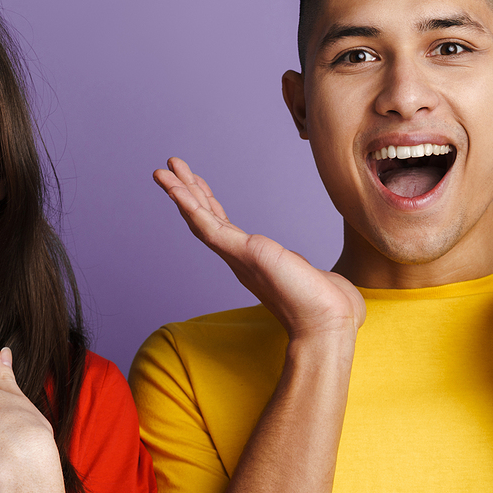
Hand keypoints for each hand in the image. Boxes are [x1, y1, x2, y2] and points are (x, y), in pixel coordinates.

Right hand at [155, 157, 364, 341]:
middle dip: (188, 192)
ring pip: (200, 219)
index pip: (224, 227)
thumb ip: (310, 274)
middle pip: (206, 219)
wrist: (328, 324)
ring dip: (181, 193)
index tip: (197, 184)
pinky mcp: (242, 253)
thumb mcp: (315, 279)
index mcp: (254, 262)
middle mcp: (240, 260)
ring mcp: (238, 257)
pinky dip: (188, 205)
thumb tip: (325, 280)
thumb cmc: (328, 310)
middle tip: (171, 168)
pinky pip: (207, 225)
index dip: (208, 204)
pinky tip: (175, 188)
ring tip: (163, 170)